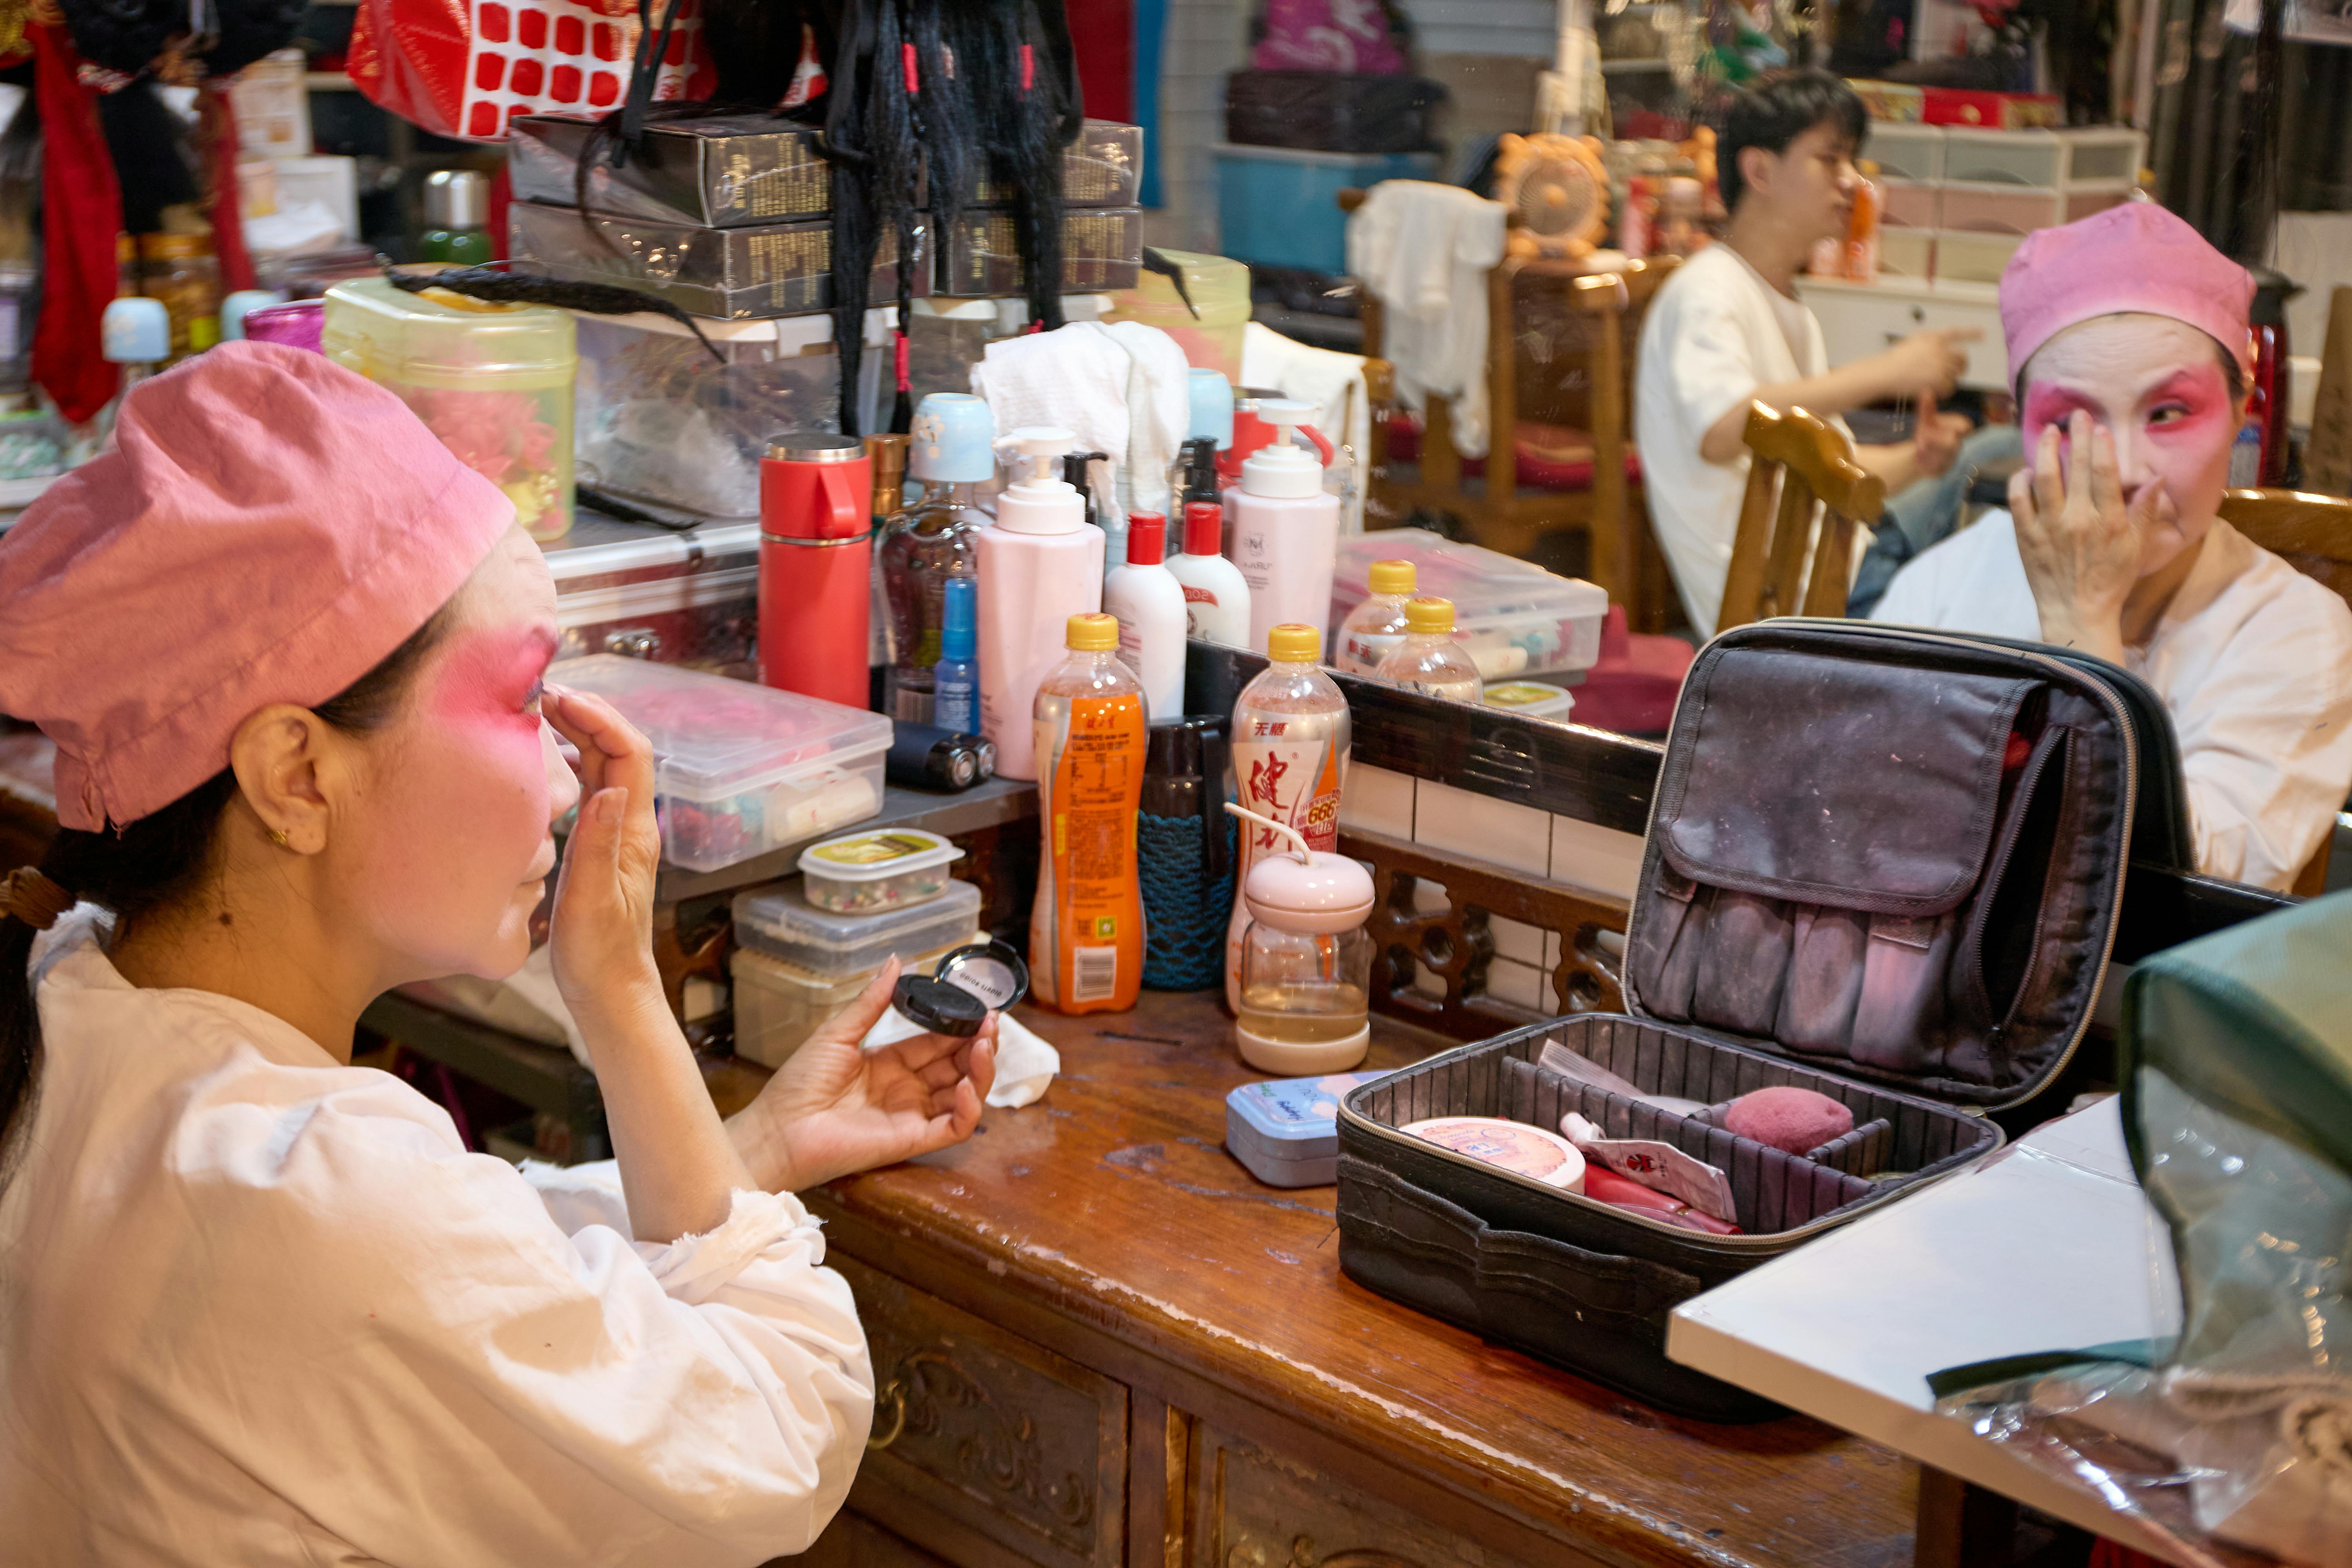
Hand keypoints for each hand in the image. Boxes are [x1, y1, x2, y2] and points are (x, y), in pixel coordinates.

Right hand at [543, 686, 665, 1025]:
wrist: (610, 993)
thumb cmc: (599, 955)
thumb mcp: (591, 901)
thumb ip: (596, 846)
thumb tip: (604, 791)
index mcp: (634, 832)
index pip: (629, 752)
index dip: (600, 718)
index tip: (561, 698)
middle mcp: (630, 826)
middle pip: (618, 750)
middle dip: (586, 715)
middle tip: (541, 695)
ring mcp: (617, 834)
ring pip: (603, 767)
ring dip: (577, 736)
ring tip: (538, 715)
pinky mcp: (601, 847)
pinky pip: (591, 790)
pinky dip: (570, 766)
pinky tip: (543, 765)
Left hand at [731, 957, 998, 1191]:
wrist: (778, 1129)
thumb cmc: (799, 1083)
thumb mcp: (838, 1033)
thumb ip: (872, 1001)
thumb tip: (895, 960)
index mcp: (891, 1063)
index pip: (938, 1042)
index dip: (961, 1025)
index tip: (979, 1006)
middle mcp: (908, 1089)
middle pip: (958, 1066)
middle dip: (979, 1043)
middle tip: (991, 1022)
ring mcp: (913, 1115)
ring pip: (965, 1095)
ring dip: (982, 1070)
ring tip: (983, 1044)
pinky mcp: (913, 1140)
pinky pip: (954, 1127)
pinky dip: (970, 1109)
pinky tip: (968, 1085)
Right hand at [1879, 327, 1978, 400]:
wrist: (1884, 373)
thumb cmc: (1893, 361)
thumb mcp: (1911, 343)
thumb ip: (1930, 344)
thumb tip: (1945, 351)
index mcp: (1933, 338)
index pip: (1956, 333)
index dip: (1971, 333)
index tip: (1982, 334)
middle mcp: (1940, 349)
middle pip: (1962, 358)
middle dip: (1961, 366)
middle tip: (1956, 373)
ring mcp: (1941, 364)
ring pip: (1956, 375)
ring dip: (1947, 381)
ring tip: (1931, 383)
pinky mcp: (1939, 379)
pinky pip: (1949, 389)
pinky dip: (1942, 392)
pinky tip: (1930, 391)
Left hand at [1911, 391, 1972, 478]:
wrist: (1920, 451)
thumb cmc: (1928, 431)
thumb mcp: (1926, 419)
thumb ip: (1928, 407)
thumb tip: (1927, 391)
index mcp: (1960, 430)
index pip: (1963, 426)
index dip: (1944, 425)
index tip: (1925, 426)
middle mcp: (1959, 445)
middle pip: (1952, 443)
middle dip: (1934, 440)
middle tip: (1919, 439)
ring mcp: (1952, 459)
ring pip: (1943, 457)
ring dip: (1928, 452)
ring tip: (1918, 448)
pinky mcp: (1942, 471)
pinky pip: (1935, 469)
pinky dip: (1924, 464)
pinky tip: (1918, 459)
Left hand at [2007, 410, 2159, 665]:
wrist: (2077, 612)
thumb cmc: (2111, 579)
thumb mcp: (2136, 546)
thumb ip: (2145, 511)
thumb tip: (2156, 478)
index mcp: (2107, 520)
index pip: (2103, 472)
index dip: (2101, 446)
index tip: (2099, 427)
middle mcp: (2076, 520)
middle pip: (2074, 468)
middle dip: (2076, 437)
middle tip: (2076, 415)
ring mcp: (2048, 528)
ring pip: (2043, 479)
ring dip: (2045, 451)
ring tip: (2049, 431)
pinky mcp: (2026, 537)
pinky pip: (2018, 503)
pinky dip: (2019, 483)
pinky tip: (2024, 470)